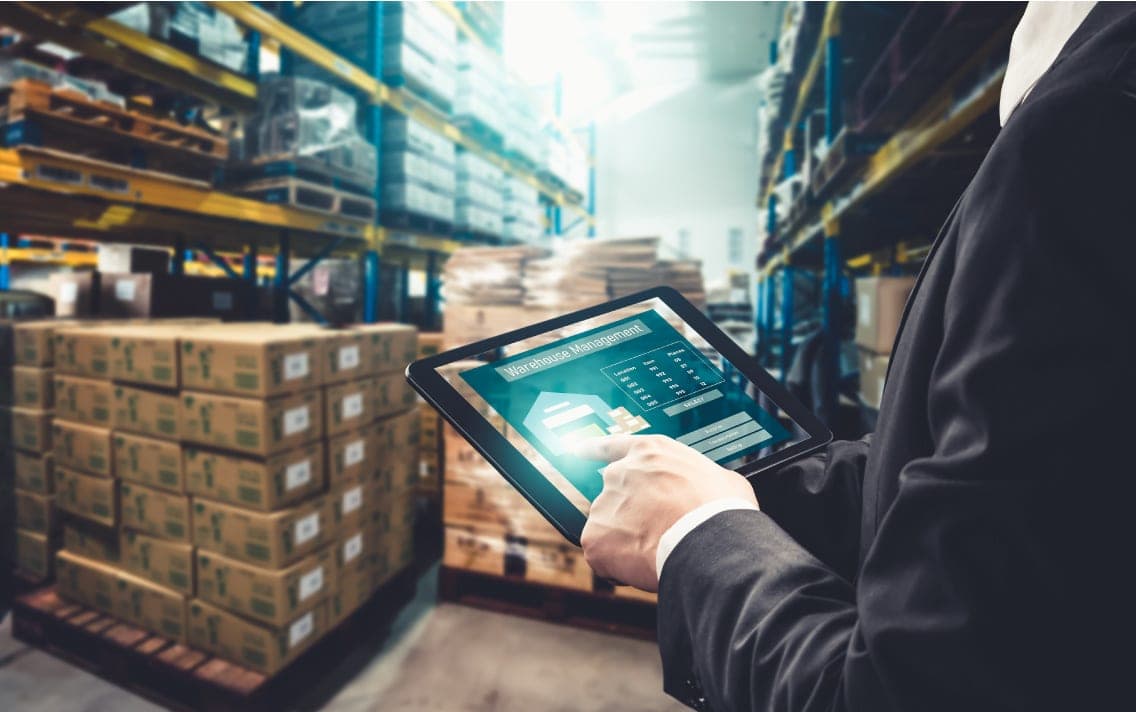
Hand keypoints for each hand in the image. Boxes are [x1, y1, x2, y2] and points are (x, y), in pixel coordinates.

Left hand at [575, 434, 757, 591]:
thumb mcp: (720, 478)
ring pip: (610, 530)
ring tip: (660, 552)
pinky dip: (617, 567)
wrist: (709, 542)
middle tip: (659, 534)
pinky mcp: (594, 538)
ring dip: (627, 543)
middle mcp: (620, 473)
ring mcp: (604, 504)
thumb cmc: (722, 512)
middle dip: (630, 517)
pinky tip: (645, 566)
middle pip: (615, 498)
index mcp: (650, 453)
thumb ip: (698, 479)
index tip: (577, 450)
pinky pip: (602, 557)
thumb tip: (706, 490)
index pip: (613, 446)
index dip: (594, 450)